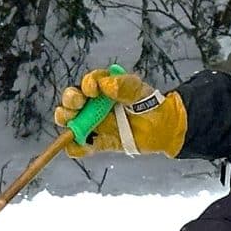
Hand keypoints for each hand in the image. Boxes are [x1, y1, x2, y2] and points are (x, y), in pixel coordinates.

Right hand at [55, 68, 187, 155]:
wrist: (163, 130)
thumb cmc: (151, 105)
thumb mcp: (140, 90)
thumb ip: (124, 85)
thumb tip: (106, 85)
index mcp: (104, 88)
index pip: (88, 83)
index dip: (87, 85)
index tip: (93, 90)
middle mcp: (94, 104)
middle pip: (72, 100)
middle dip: (70, 101)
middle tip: (78, 104)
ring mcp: (94, 124)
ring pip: (70, 121)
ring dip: (67, 121)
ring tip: (73, 124)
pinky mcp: (98, 142)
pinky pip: (80, 146)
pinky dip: (75, 147)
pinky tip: (80, 146)